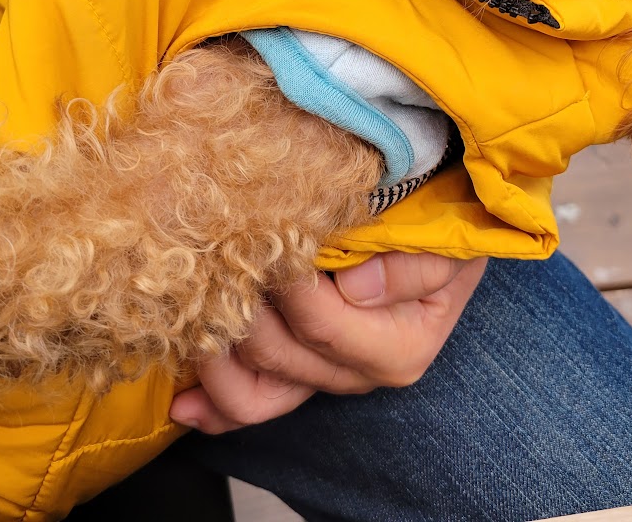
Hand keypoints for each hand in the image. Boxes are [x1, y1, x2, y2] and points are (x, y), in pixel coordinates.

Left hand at [169, 252, 486, 433]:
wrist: (437, 228)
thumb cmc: (440, 229)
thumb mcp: (447, 243)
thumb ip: (415, 268)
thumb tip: (354, 288)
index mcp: (399, 348)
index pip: (321, 325)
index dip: (286, 288)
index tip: (266, 241)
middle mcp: (358, 373)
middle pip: (278, 356)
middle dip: (240, 310)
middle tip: (218, 260)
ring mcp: (324, 377)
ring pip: (254, 390)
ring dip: (215, 355)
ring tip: (192, 313)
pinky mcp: (299, 374)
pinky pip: (252, 402)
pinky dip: (214, 403)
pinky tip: (184, 401)